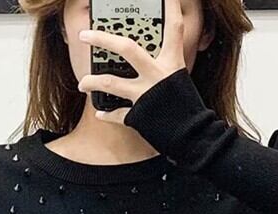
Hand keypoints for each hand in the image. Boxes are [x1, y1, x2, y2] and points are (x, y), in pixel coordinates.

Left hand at [76, 0, 186, 124]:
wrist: (195, 136)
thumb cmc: (189, 110)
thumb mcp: (180, 81)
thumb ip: (165, 68)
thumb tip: (147, 62)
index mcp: (172, 63)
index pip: (173, 27)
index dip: (170, 6)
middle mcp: (157, 75)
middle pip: (127, 48)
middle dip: (103, 39)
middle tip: (85, 35)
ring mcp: (145, 95)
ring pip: (112, 83)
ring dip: (93, 82)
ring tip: (82, 83)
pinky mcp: (139, 116)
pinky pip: (118, 114)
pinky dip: (107, 114)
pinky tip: (100, 113)